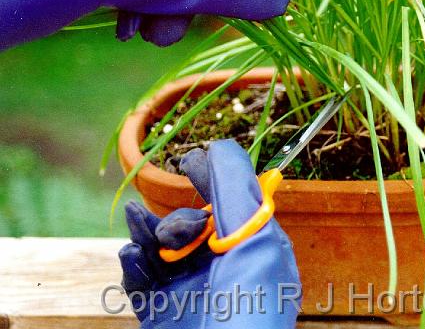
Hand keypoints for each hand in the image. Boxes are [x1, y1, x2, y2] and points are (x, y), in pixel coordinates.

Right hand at [118, 139, 300, 327]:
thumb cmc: (254, 309)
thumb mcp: (255, 240)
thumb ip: (237, 190)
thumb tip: (218, 147)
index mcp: (250, 246)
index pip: (227, 201)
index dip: (208, 178)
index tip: (187, 163)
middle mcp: (219, 265)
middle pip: (186, 223)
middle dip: (178, 219)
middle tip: (183, 235)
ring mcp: (189, 289)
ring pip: (157, 247)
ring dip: (146, 233)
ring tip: (140, 234)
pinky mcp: (162, 312)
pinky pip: (139, 279)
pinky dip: (132, 264)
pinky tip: (132, 256)